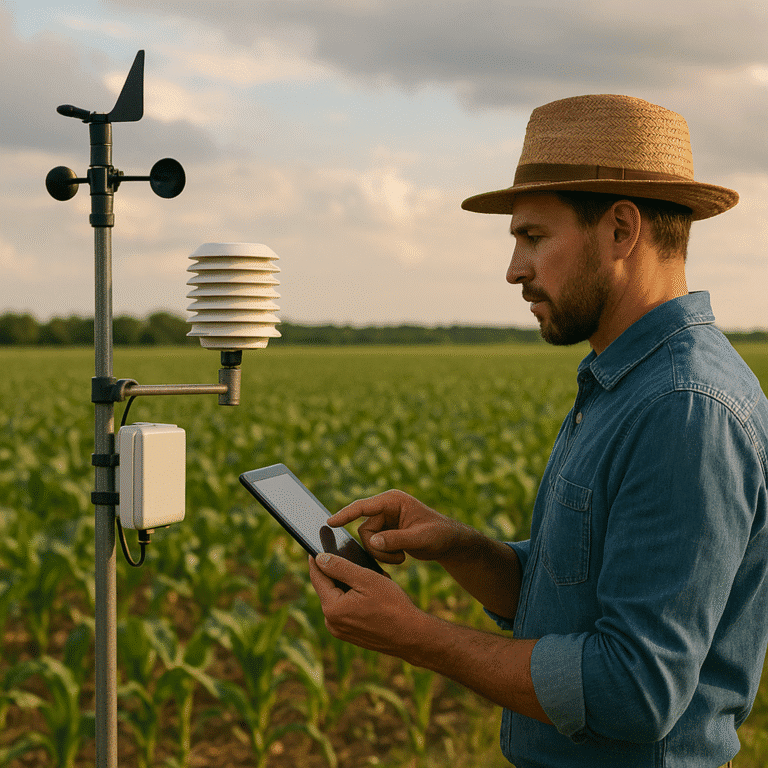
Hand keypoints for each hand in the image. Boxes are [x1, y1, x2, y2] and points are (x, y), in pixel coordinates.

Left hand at [308, 552, 427, 657]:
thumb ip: (340, 567)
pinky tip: (371, 595)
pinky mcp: (349, 634)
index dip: (316, 560)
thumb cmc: (392, 605)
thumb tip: (319, 558)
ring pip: (337, 598)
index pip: (317, 577)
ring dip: (348, 586)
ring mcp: (340, 631)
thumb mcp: (366, 579)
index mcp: (332, 608)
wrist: (412, 636)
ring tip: (370, 579)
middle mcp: (331, 623)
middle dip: (339, 574)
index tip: (313, 546)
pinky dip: (354, 598)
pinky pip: (345, 609)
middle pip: (327, 588)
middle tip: (356, 562)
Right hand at [327, 490, 462, 564]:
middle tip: (397, 558)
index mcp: (393, 500)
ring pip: (367, 540)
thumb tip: (372, 543)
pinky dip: (384, 555)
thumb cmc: (439, 535)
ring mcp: (385, 520)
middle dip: (377, 548)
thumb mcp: (421, 538)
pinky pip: (373, 546)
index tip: (330, 522)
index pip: (363, 506)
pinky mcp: (385, 532)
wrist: (449, 542)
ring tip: (402, 557)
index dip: (345, 514)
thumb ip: (396, 540)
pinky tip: (401, 557)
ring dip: (382, 554)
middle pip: (364, 530)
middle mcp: (386, 507)